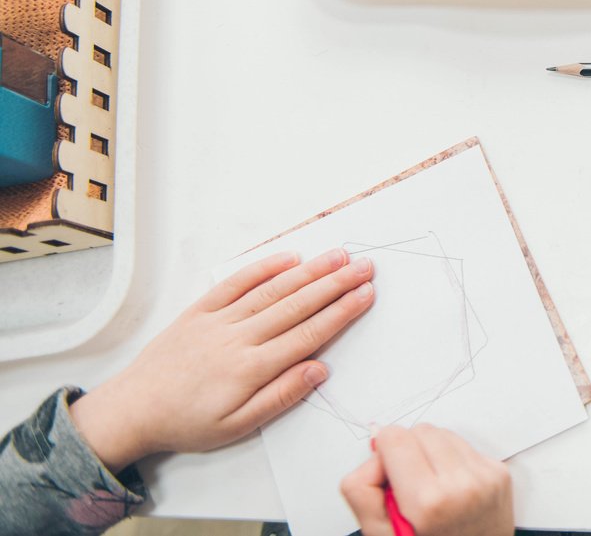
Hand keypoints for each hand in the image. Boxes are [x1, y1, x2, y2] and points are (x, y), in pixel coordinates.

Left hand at [70, 248, 374, 471]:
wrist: (132, 409)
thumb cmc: (187, 422)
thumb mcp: (237, 425)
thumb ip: (280, 396)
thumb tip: (319, 370)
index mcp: (251, 368)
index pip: (309, 333)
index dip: (341, 312)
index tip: (366, 294)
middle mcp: (239, 337)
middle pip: (297, 304)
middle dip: (335, 283)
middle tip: (365, 266)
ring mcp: (219, 319)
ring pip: (272, 289)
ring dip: (309, 270)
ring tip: (338, 256)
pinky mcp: (200, 310)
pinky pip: (236, 282)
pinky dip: (263, 267)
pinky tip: (289, 257)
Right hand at [341, 424, 513, 535]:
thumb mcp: (382, 535)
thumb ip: (363, 492)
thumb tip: (373, 452)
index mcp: (428, 503)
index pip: (394, 438)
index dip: (383, 454)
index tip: (388, 476)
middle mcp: (461, 485)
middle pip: (420, 430)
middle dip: (408, 452)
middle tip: (410, 486)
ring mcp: (484, 477)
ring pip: (442, 434)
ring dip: (431, 453)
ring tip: (431, 487)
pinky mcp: (499, 472)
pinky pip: (464, 444)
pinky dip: (452, 459)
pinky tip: (450, 487)